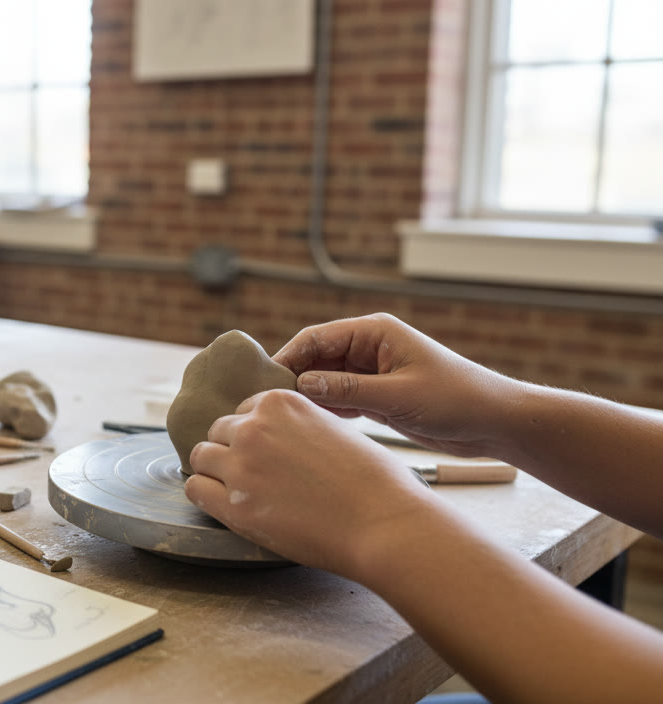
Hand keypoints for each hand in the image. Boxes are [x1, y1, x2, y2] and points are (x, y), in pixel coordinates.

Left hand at [184, 389, 441, 579]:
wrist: (384, 523)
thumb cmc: (374, 480)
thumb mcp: (334, 428)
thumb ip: (298, 425)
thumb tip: (279, 435)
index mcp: (279, 402)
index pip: (244, 411)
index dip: (255, 434)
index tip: (267, 454)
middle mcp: (253, 428)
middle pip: (218, 432)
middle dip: (233, 451)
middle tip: (255, 476)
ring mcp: (240, 466)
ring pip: (201, 457)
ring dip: (216, 472)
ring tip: (241, 491)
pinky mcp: (235, 506)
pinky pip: (195, 489)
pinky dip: (206, 495)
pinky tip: (226, 504)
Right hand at [272, 313, 520, 458]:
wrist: (495, 422)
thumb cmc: (457, 399)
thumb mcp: (399, 395)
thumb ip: (349, 390)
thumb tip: (301, 386)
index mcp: (375, 332)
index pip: (317, 338)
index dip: (288, 357)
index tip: (264, 382)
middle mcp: (369, 348)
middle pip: (315, 358)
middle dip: (292, 378)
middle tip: (265, 405)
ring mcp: (372, 372)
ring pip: (324, 380)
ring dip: (307, 396)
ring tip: (281, 417)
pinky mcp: (377, 395)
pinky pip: (340, 398)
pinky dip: (325, 410)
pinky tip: (309, 425)